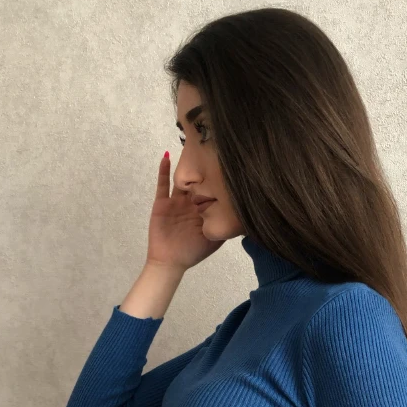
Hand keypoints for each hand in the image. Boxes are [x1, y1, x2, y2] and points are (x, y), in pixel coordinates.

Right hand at [146, 152, 224, 270]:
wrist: (170, 262)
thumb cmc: (193, 252)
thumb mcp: (214, 239)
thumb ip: (225, 226)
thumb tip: (245, 215)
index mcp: (203, 210)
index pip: (212, 190)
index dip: (218, 178)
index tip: (228, 161)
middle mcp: (190, 203)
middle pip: (198, 181)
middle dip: (204, 167)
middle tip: (210, 144)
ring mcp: (176, 201)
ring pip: (182, 180)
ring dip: (186, 165)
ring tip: (191, 146)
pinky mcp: (162, 203)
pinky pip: (162, 185)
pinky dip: (163, 171)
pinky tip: (167, 156)